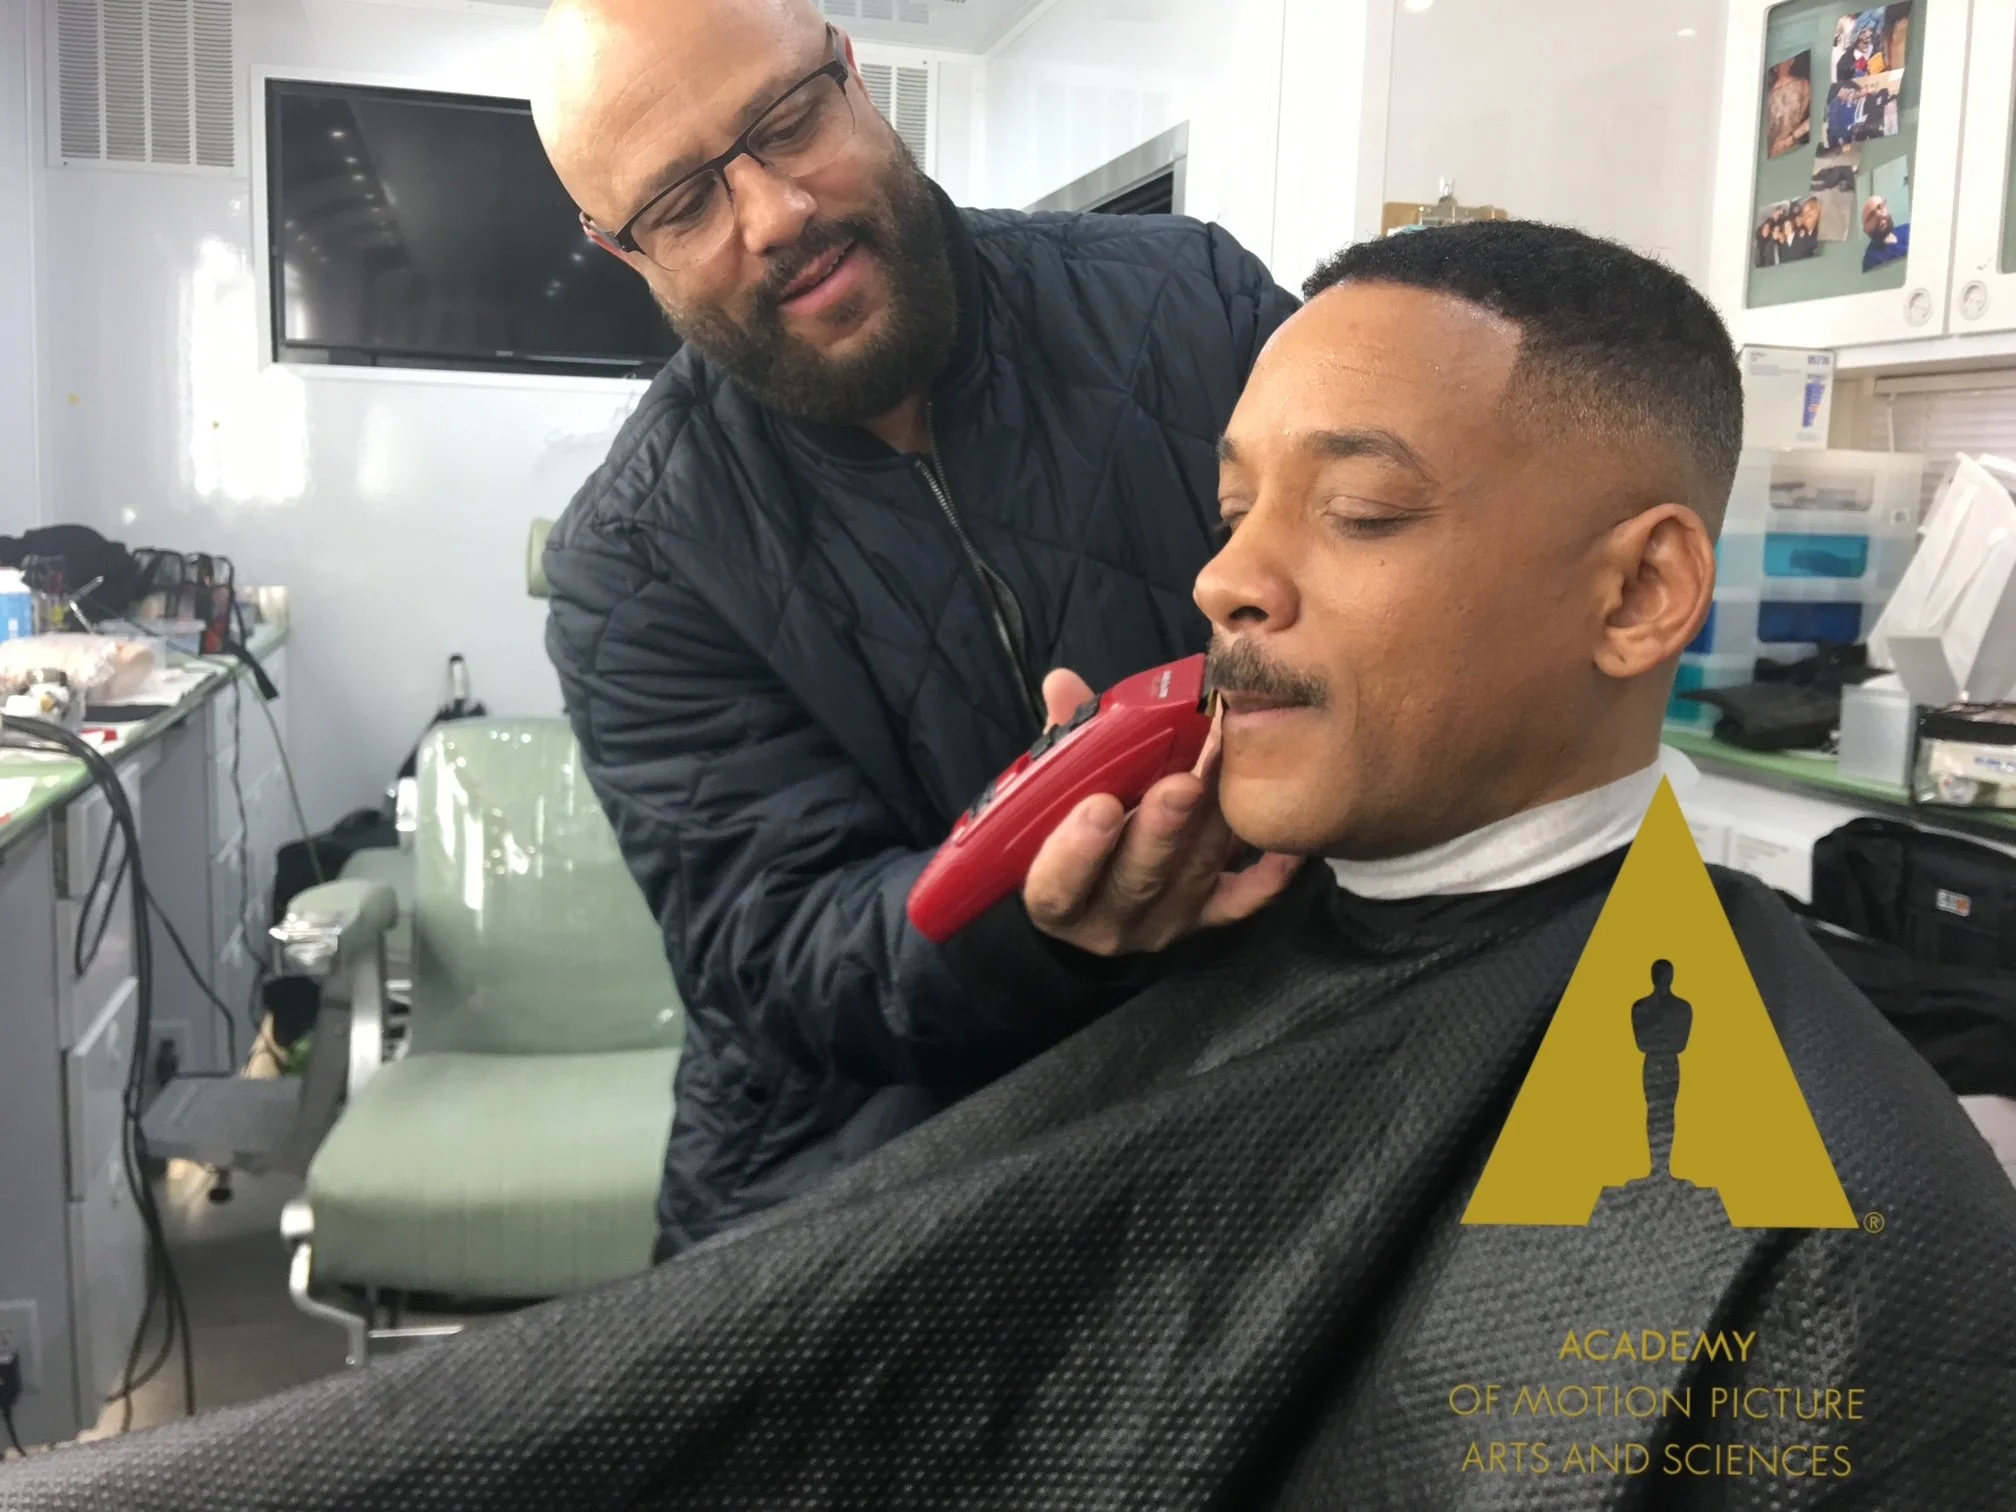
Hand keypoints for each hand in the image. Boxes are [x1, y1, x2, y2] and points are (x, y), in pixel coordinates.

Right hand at [1021, 667, 1303, 955]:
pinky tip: (1286, 843)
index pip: (1057, 885)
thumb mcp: (1051, 797)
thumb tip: (1063, 685)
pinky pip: (1242, 901)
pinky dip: (1270, 875)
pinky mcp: (1207, 917)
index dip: (1077, 851)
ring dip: (1216, 822)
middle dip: (1162, 831)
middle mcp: (1109, 921)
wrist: (1097, 893)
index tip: (1100, 805)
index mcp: (1057, 895)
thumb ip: (1061, 746)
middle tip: (1184, 783)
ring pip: (1195, 875)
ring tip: (1231, 766)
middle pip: (1137, 880)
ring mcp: (1164, 921)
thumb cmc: (1068, 831)